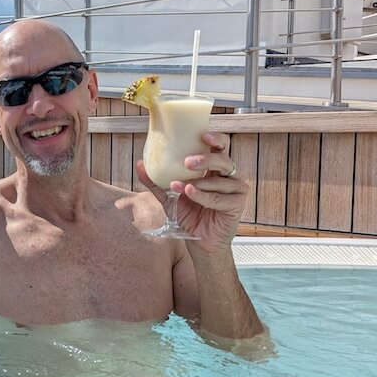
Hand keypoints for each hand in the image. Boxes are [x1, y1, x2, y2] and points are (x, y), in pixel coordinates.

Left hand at [136, 132, 247, 251]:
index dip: (216, 139)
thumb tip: (140, 164)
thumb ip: (156, 182)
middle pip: (223, 159)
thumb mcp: (169, 197)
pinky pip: (219, 198)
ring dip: (198, 182)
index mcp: (215, 169)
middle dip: (205, 158)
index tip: (203, 135)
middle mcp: (228, 176)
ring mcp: (235, 190)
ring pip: (219, 180)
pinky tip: (190, 193)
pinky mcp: (237, 205)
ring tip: (180, 186)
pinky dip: (202, 196)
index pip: (221, 147)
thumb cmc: (190, 215)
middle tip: (187, 162)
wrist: (199, 242)